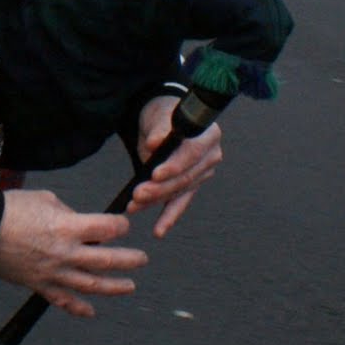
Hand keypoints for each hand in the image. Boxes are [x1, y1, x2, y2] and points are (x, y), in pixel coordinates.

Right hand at [0, 188, 146, 318]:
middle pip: (107, 260)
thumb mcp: (45, 199)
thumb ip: (68, 213)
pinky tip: (91, 311)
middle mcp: (66, 253)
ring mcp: (54, 273)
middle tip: (142, 259)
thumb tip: (78, 222)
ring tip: (130, 286)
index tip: (123, 225)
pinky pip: (63, 300)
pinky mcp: (39, 285)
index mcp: (69, 227)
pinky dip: (78, 308)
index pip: (108, 229)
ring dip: (115, 287)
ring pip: (92, 285)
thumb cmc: (10, 209)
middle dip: (129, 260)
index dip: (121, 226)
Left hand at [126, 94, 222, 237]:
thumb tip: (156, 143)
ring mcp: (203, 173)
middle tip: (137, 194)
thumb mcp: (160, 115)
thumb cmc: (163, 113)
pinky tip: (158, 231)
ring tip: (133, 206)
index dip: (174, 165)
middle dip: (159, 188)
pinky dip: (168, 217)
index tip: (154, 174)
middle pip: (185, 177)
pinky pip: (180, 202)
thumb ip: (160, 128)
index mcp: (208, 135)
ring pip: (178, 191)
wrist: (163, 118)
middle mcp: (211, 156)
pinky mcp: (191, 185)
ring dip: (156, 201)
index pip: (192, 153)